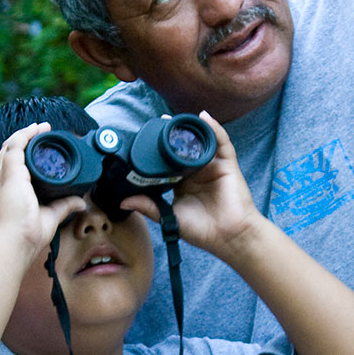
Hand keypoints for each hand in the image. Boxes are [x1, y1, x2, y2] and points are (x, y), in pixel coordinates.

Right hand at [0, 124, 86, 259]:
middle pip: (9, 152)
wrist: (15, 242)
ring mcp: (3, 176)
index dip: (24, 153)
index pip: (12, 166)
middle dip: (25, 139)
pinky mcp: (9, 173)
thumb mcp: (50, 215)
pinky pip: (15, 146)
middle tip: (42, 131)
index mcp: (7, 191)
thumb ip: (64, 206)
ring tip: (41, 127)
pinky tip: (35, 129)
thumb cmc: (27, 234)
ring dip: (25, 134)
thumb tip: (81, 203)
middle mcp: (1, 181)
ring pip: (10, 146)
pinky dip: (24, 136)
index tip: (41, 146)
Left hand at [121, 111, 263, 258]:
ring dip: (190, 128)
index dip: (160, 149)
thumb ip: (150, 207)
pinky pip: (221, 142)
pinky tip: (203, 118)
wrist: (229, 237)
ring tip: (177, 119)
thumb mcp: (171, 218)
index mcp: (184, 182)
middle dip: (174, 134)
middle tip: (160, 121)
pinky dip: (213, 128)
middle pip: (185, 147)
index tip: (147, 138)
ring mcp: (213, 166)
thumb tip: (123, 202)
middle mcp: (198, 172)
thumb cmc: (203, 230)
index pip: (170, 160)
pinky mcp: (227, 164)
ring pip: (201, 141)